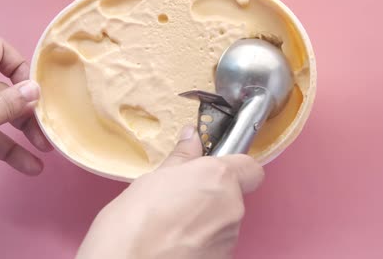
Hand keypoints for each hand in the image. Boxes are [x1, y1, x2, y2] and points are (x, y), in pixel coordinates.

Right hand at [76, 126, 264, 258]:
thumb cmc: (133, 223)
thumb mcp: (152, 179)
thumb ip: (181, 159)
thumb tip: (192, 138)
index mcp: (217, 177)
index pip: (250, 168)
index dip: (235, 167)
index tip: (214, 168)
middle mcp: (231, 206)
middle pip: (233, 195)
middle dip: (212, 195)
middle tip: (180, 197)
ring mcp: (229, 237)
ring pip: (225, 221)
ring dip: (206, 219)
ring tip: (172, 223)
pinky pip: (217, 243)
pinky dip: (202, 242)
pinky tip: (175, 242)